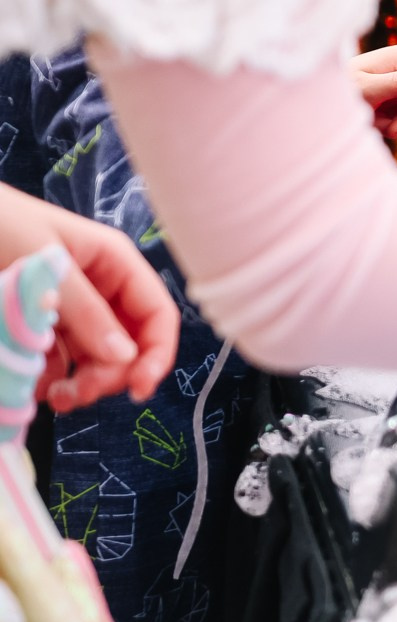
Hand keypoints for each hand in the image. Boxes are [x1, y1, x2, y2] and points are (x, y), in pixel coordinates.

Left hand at [0, 193, 178, 408]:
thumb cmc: (1, 224)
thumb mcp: (46, 264)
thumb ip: (85, 311)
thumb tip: (125, 357)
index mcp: (116, 264)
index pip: (157, 313)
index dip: (157, 353)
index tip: (139, 390)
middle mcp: (102, 288)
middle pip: (129, 343)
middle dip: (110, 373)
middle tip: (78, 393)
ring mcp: (73, 307)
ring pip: (96, 356)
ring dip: (82, 382)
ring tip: (55, 397)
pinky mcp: (44, 322)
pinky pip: (61, 359)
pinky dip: (52, 378)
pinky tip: (34, 386)